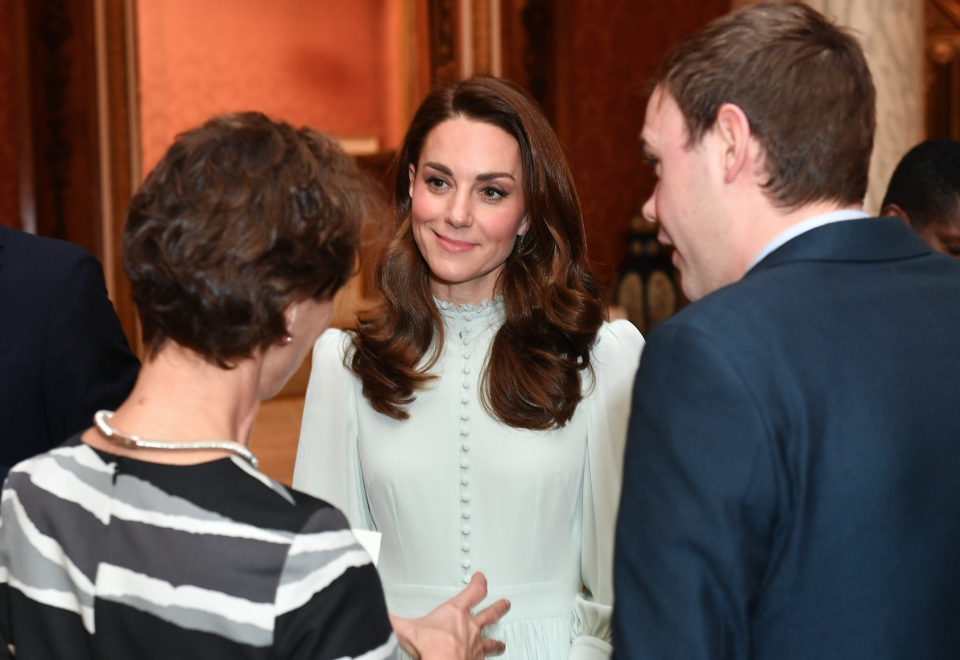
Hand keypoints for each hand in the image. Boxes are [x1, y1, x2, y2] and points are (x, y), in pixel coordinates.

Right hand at [389, 572, 509, 659]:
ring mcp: (475, 646)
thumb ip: (391, 618)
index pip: (474, 591)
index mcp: (455, 612)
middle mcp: (470, 627)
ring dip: (497, 640)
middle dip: (498, 607)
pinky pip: (486, 659)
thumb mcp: (404, 628)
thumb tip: (378, 610)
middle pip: (491, 613)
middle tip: (506, 603)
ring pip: (492, 640)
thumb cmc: (429, 647)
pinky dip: (487, 659)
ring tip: (501, 642)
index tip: (481, 577)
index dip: (480, 582)